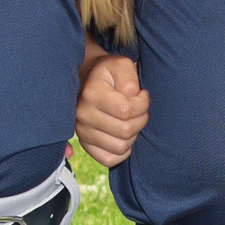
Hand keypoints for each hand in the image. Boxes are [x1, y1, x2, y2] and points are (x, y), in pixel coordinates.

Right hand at [76, 51, 147, 166]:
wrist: (88, 81)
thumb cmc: (109, 74)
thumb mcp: (121, 65)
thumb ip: (129, 78)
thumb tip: (132, 96)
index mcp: (91, 93)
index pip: (126, 110)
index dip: (142, 104)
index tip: (142, 95)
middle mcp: (82, 114)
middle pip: (125, 131)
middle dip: (141, 119)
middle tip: (139, 109)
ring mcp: (82, 132)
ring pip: (120, 147)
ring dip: (133, 135)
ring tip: (130, 120)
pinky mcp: (85, 144)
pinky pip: (109, 159)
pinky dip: (122, 151)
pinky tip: (123, 135)